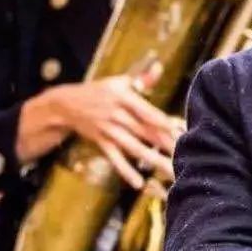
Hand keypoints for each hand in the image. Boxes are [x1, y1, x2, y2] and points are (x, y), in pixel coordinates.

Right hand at [58, 65, 176, 189]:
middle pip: (146, 132)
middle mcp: (116, 114)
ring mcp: (108, 130)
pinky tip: (138, 183)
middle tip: (185, 158)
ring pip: (134, 147)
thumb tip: (159, 67)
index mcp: (124, 97)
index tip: (182, 133)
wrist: (66, 104)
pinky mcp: (101, 142)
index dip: (165, 123)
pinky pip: (115, 158)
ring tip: (171, 172)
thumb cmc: (98, 91)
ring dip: (153, 160)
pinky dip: (125, 170)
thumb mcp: (118, 81)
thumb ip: (141, 78)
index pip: (148, 112)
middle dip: (166, 145)